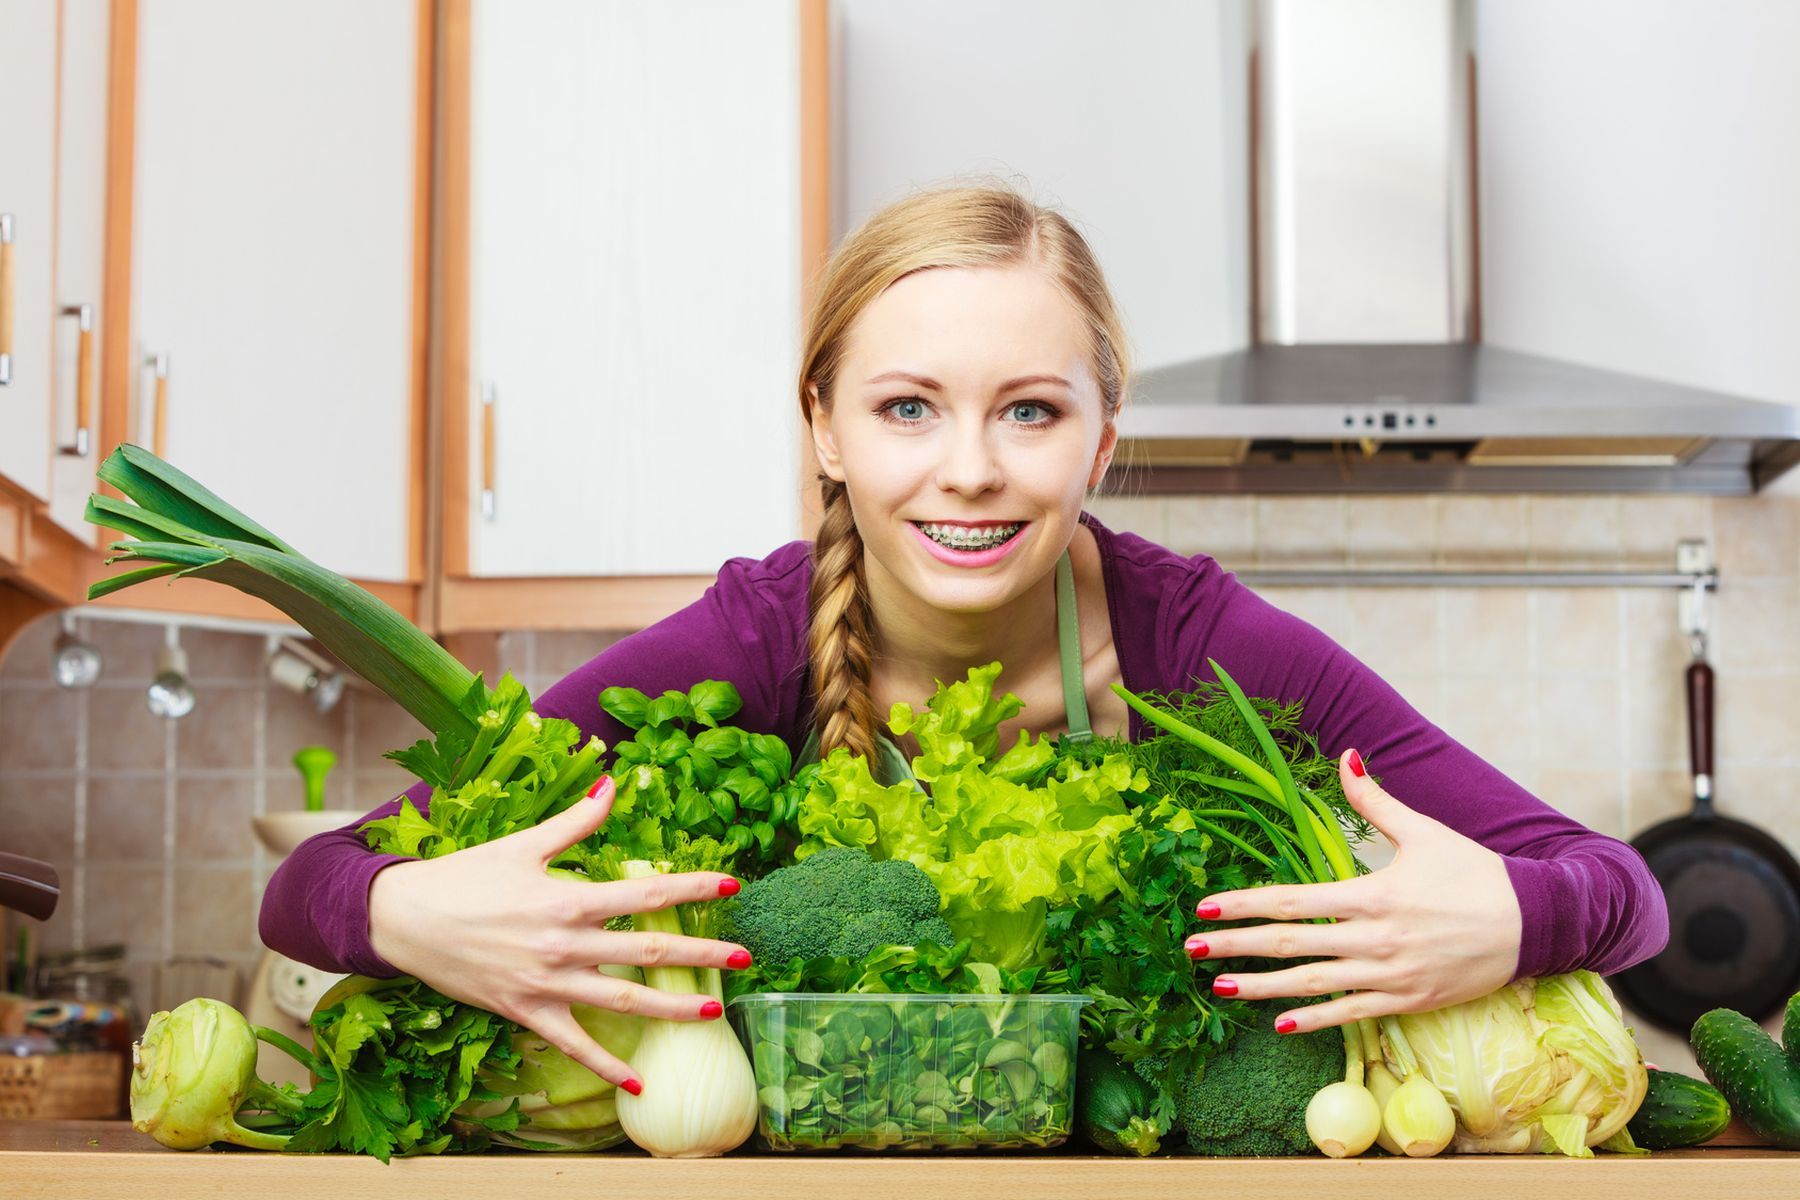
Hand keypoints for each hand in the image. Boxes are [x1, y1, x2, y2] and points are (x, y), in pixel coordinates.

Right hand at [366, 776, 750, 1088]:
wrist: (402, 919)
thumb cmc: (464, 876)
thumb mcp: (524, 843)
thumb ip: (577, 820)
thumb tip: (614, 784)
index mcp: (570, 898)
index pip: (647, 892)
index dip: (692, 887)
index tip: (731, 886)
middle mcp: (565, 944)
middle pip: (648, 950)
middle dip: (701, 955)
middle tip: (744, 958)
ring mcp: (547, 983)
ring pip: (623, 1001)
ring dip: (672, 1009)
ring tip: (715, 1012)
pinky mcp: (526, 1012)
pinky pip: (574, 1044)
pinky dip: (606, 1066)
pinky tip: (637, 1085)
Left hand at [1187, 749, 1522, 1033]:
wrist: (1535, 924)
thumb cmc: (1477, 874)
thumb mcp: (1425, 831)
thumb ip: (1375, 800)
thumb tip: (1346, 754)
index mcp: (1371, 894)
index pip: (1292, 901)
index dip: (1245, 904)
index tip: (1206, 906)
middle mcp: (1373, 938)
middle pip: (1290, 944)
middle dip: (1236, 946)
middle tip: (1192, 949)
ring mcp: (1389, 975)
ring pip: (1312, 985)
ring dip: (1262, 988)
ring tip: (1220, 988)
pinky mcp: (1406, 1001)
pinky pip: (1350, 1014)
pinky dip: (1314, 1021)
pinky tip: (1279, 1025)